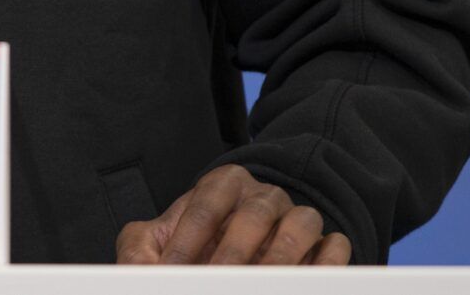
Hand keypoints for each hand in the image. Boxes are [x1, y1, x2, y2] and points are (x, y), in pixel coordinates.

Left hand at [115, 165, 350, 264]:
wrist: (238, 253)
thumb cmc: (196, 245)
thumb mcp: (160, 241)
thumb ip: (140, 252)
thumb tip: (133, 275)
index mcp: (222, 184)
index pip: (205, 206)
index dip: (187, 243)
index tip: (172, 275)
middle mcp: (262, 196)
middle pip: (254, 216)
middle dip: (233, 256)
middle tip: (215, 284)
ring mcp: (297, 217)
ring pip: (300, 225)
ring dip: (280, 260)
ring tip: (260, 285)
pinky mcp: (324, 243)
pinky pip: (336, 247)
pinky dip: (326, 266)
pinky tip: (301, 285)